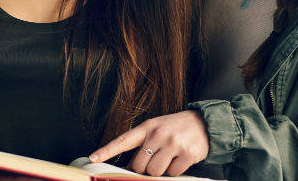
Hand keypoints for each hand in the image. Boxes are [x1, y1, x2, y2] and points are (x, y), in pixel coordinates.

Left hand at [88, 110, 209, 176]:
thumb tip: (130, 167)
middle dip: (146, 168)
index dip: (107, 151)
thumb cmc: (176, 128)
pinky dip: (175, 171)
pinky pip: (173, 174)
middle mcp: (159, 133)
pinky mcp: (187, 154)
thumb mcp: (157, 129)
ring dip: (161, 171)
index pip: (123, 140)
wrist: (205, 123)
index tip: (93, 158)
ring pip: (155, 172)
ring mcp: (173, 143)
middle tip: (157, 159)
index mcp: (148, 126)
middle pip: (140, 165)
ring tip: (170, 158)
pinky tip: (181, 159)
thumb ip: (143, 145)